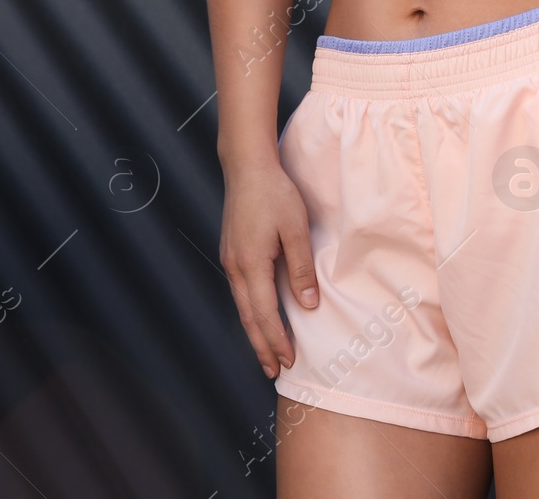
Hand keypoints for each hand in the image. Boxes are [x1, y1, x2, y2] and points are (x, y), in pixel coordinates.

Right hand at [218, 160, 317, 377]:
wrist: (248, 168)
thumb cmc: (276, 194)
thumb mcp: (297, 229)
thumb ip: (301, 269)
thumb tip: (307, 305)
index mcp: (251, 265)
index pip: (264, 314)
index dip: (277, 340)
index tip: (289, 361)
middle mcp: (235, 268)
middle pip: (249, 318)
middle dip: (262, 346)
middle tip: (274, 371)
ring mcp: (231, 261)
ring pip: (242, 307)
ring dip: (255, 332)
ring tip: (267, 353)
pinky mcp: (233, 254)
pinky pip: (242, 292)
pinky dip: (252, 312)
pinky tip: (260, 318)